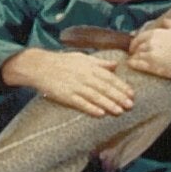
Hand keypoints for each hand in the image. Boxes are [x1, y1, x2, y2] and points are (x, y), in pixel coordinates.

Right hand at [1, 48, 134, 116]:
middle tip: (130, 105)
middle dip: (119, 97)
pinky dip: (90, 108)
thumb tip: (116, 66)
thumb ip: (100, 63)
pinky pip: (80, 103)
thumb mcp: (82, 57)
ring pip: (95, 96)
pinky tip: (100, 114)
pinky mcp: (65, 95)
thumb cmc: (62, 62)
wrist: (39, 66)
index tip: (131, 94)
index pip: (109, 77)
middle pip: (105, 87)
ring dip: (108, 104)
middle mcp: (84, 75)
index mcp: (89, 66)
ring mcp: (75, 86)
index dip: (121, 86)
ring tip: (119, 111)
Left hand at [127, 21, 170, 84]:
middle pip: (136, 47)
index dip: (135, 43)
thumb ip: (168, 23)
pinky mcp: (153, 66)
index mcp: (156, 33)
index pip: (138, 38)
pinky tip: (132, 65)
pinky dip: (133, 64)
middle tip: (135, 55)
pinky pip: (137, 64)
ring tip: (135, 61)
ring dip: (135, 58)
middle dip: (135, 51)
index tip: (135, 47)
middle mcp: (151, 42)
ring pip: (136, 56)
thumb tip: (161, 23)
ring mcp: (151, 55)